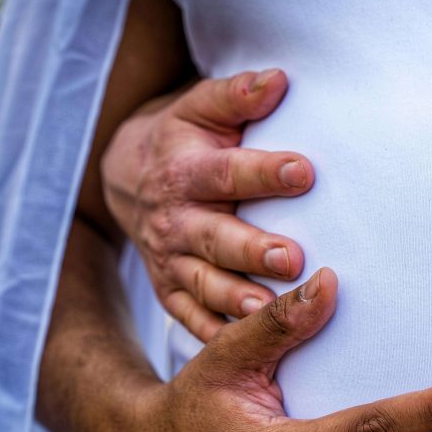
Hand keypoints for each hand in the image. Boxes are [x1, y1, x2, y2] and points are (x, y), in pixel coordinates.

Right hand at [101, 69, 312, 340]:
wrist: (126, 177)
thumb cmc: (184, 139)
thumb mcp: (201, 108)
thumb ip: (238, 95)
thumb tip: (279, 80)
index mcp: (186, 172)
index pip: (227, 172)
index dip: (265, 172)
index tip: (305, 172)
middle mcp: (175, 220)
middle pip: (215, 237)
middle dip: (252, 249)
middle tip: (292, 257)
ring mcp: (170, 260)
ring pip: (203, 285)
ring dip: (235, 300)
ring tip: (267, 312)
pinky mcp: (171, 292)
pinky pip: (191, 320)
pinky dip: (215, 337)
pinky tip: (246, 351)